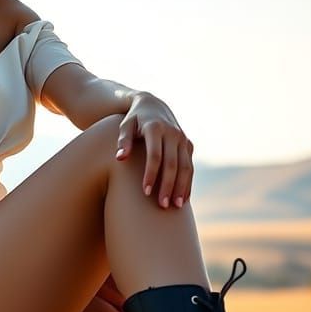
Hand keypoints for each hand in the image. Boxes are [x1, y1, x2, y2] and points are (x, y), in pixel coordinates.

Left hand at [114, 93, 193, 208]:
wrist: (152, 105)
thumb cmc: (133, 119)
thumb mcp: (125, 126)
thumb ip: (123, 141)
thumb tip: (120, 158)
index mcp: (155, 128)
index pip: (155, 155)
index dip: (151, 174)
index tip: (146, 192)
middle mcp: (172, 133)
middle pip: (173, 164)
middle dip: (168, 185)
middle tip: (162, 205)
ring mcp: (182, 139)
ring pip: (186, 166)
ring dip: (182, 187)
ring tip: (175, 207)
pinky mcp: (188, 144)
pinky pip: (190, 166)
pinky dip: (188, 182)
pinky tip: (183, 198)